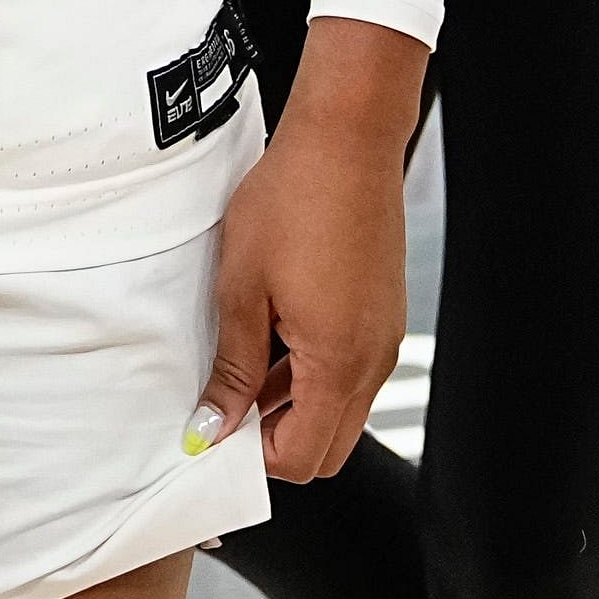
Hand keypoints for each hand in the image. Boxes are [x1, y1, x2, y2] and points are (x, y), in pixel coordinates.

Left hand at [195, 21, 423, 480]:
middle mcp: (373, 360)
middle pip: (328, 446)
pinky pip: (350, 370)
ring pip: (340, 408)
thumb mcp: (241, 289)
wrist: (345, 140)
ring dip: (294, 404)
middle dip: (278, 440)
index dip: (254, 457)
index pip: (303, 458)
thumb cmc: (293, 200)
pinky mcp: (383, 314)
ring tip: (245, 362)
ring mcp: (384, 338)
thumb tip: (214, 424)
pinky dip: (314, 372)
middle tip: (229, 407)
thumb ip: (233, 368)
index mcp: (337, 363)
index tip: (215, 432)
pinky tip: (276, 332)